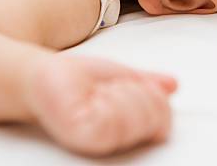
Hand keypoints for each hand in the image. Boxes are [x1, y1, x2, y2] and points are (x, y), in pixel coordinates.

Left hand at [22, 52, 177, 156]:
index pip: (164, 120)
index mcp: (129, 131)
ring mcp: (101, 143)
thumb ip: (148, 83)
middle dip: (136, 90)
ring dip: (120, 90)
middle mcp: (117, 143)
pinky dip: (106, 96)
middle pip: (155, 116)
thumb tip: (173, 85)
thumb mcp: (122, 75)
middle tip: (111, 88)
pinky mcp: (83, 137)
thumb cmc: (78, 79)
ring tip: (99, 93)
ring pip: (137, 114)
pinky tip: (91, 97)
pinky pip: (114, 116)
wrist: (43, 74)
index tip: (129, 86)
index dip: (152, 95)